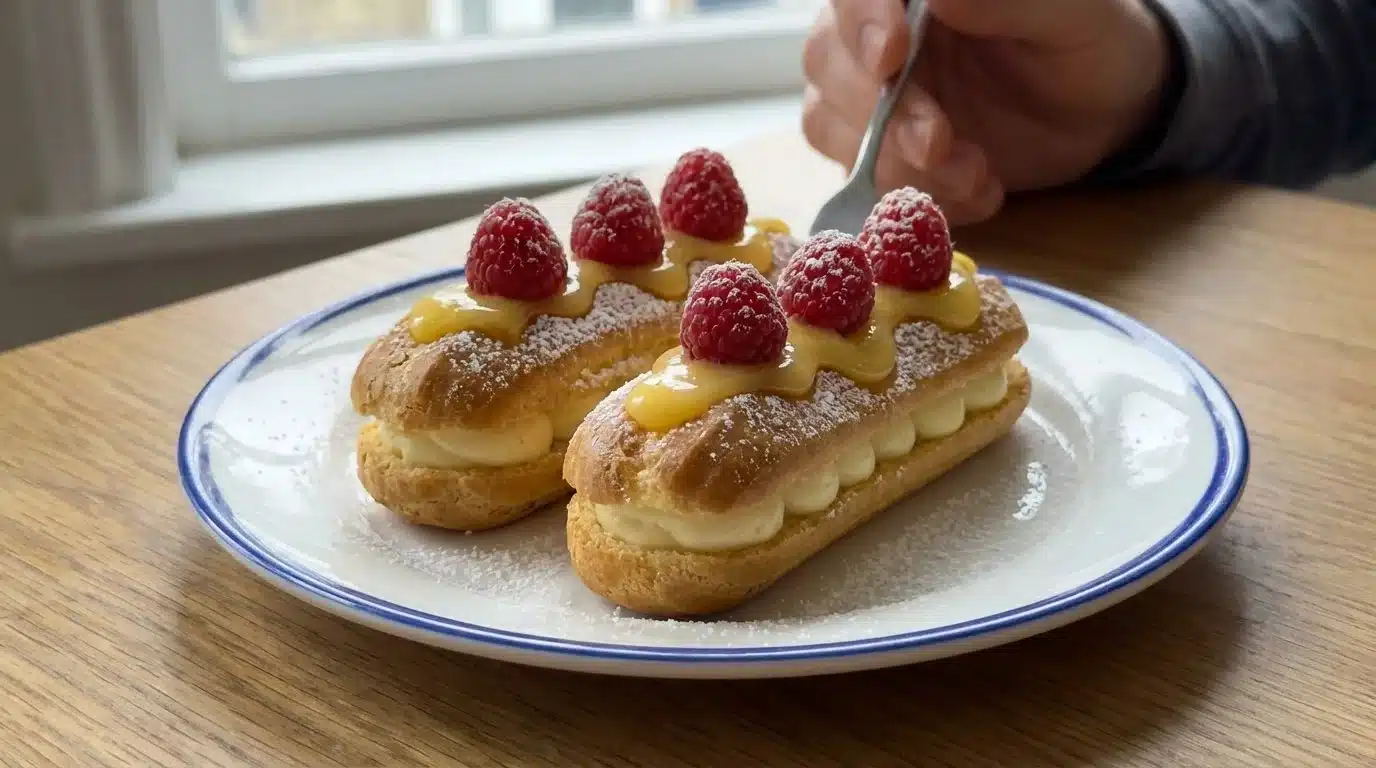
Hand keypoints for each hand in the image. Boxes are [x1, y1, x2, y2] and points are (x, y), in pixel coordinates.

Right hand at [802, 0, 1171, 223]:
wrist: (1104, 111)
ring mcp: (870, 97)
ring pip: (835, 127)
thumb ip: (1006, 0)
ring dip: (901, 163)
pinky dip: (922, 194)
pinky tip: (979, 190)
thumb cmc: (1086, 41)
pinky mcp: (881, 153)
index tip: (890, 57)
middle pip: (830, 63)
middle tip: (940, 142)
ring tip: (977, 173)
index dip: (862, 23)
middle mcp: (876, 36)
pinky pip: (866, 180)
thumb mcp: (1068, 14)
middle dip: (884, 113)